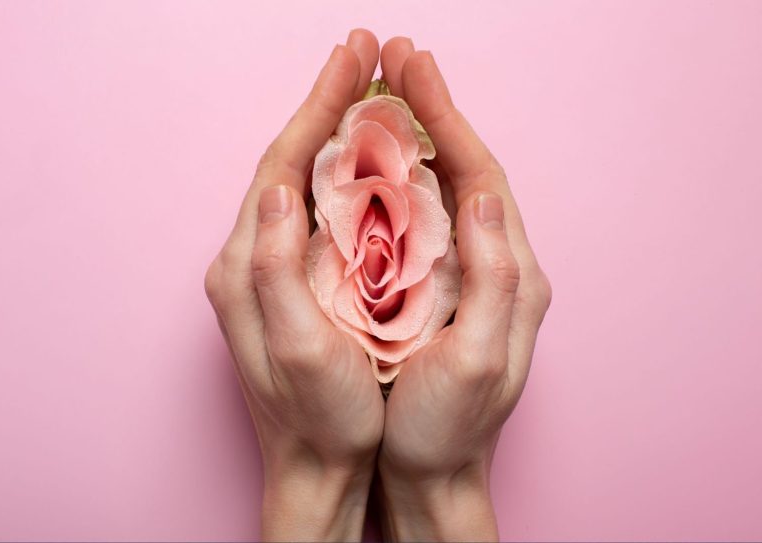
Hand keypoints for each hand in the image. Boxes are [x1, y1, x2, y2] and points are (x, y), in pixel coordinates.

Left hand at [204, 30, 384, 541]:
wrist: (316, 466)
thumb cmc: (319, 416)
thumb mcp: (297, 346)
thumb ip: (276, 266)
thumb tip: (279, 187)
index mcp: (248, 266)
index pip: (282, 165)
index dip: (317, 109)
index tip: (353, 62)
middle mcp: (251, 258)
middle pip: (289, 162)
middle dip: (326, 105)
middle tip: (365, 56)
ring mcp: (271, 268)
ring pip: (304, 182)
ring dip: (335, 132)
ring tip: (370, 91)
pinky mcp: (293, 282)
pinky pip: (317, 211)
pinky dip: (343, 173)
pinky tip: (369, 158)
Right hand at [375, 38, 551, 540]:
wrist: (434, 472)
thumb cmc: (448, 426)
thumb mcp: (477, 360)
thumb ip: (492, 278)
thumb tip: (486, 197)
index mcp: (511, 274)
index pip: (481, 177)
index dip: (447, 120)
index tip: (413, 71)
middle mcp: (497, 264)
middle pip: (466, 170)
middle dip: (433, 112)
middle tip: (396, 60)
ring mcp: (468, 274)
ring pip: (444, 189)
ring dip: (417, 138)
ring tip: (384, 93)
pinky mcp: (442, 288)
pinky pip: (424, 219)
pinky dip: (402, 179)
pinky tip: (377, 160)